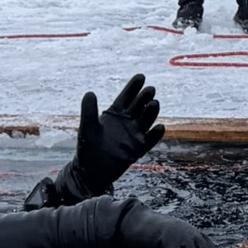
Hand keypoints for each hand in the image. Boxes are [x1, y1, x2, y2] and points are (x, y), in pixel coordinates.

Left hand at [74, 75, 164, 192]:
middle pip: (139, 106)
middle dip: (144, 97)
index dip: (133, 87)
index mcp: (115, 113)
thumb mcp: (87, 127)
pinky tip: (159, 127)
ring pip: (146, 120)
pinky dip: (155, 135)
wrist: (90, 171)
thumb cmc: (88, 147)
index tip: (141, 77)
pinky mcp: (138, 149)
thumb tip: (90, 93)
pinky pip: (149, 141)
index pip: (127, 97)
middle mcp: (127, 122)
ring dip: (151, 112)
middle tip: (150, 90)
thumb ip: (88, 111)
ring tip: (154, 104)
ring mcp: (134, 135)